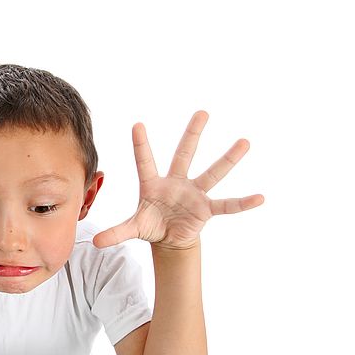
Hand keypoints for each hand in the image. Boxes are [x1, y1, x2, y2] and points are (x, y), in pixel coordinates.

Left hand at [93, 110, 264, 249]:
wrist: (169, 238)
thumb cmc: (151, 226)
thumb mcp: (132, 228)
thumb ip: (115, 232)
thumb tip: (94, 241)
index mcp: (153, 184)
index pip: (145, 161)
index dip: (141, 145)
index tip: (137, 125)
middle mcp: (176, 182)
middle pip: (185, 154)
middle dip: (192, 134)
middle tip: (203, 112)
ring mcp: (194, 193)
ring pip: (212, 173)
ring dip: (228, 159)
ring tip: (244, 142)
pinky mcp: (206, 208)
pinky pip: (227, 205)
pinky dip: (242, 203)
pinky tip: (260, 198)